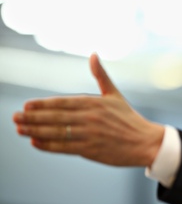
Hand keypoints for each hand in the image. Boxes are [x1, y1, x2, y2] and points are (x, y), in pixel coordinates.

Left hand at [12, 53, 164, 166]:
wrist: (145, 142)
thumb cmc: (129, 119)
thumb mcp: (115, 95)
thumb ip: (101, 75)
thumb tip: (93, 54)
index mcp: (94, 103)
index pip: (62, 103)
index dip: (42, 105)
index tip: (26, 106)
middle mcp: (90, 118)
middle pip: (55, 117)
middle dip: (33, 118)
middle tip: (15, 118)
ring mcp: (90, 134)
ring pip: (56, 132)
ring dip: (36, 131)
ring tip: (20, 129)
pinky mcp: (91, 150)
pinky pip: (64, 147)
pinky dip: (48, 145)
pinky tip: (35, 142)